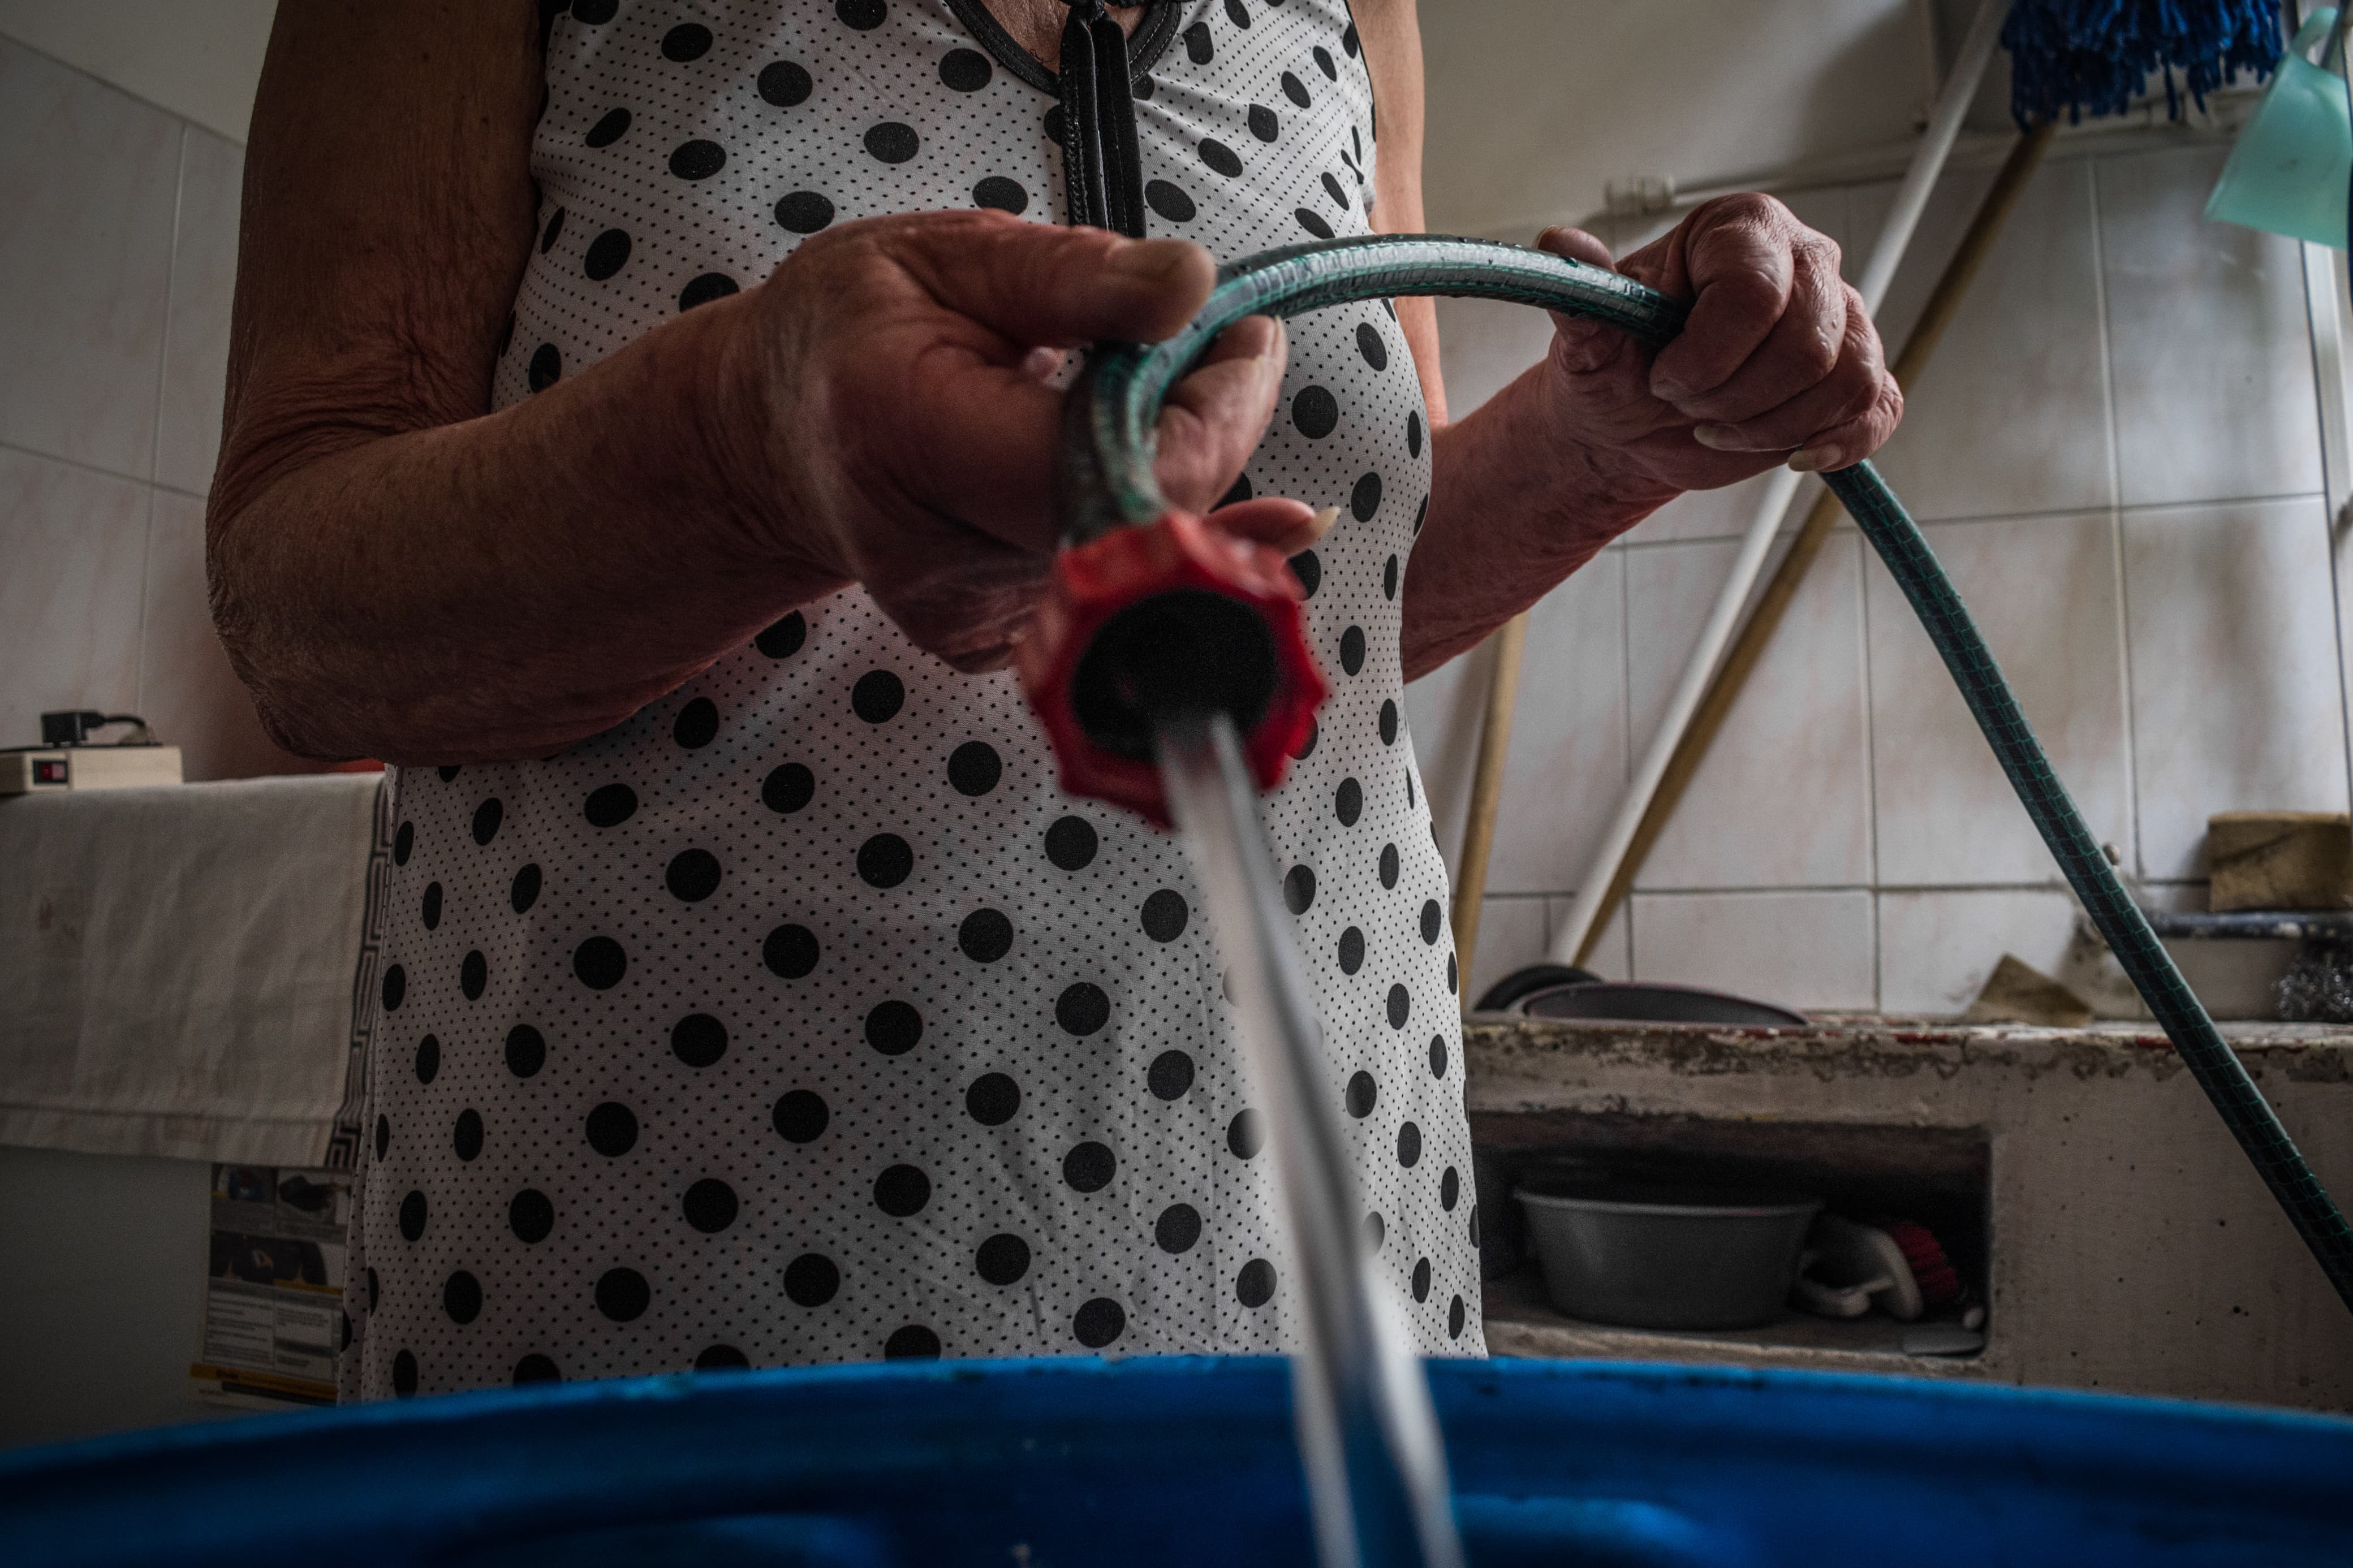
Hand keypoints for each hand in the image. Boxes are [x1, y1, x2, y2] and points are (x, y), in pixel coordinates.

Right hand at [717, 210, 1325, 670]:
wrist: (769, 440)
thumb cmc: (850, 331)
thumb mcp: (948, 255)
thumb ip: (1074, 273)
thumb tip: (1193, 286)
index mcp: (914, 435)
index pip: (1111, 466)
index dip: (1212, 413)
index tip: (1247, 337)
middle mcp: (940, 554)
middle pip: (1146, 521)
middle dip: (1217, 430)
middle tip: (1229, 347)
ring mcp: (974, 616)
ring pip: (1147, 557)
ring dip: (1188, 467)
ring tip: (1167, 385)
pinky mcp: (1000, 642)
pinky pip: (1120, 585)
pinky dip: (1157, 515)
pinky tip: (1146, 456)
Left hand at [1535, 194, 1901, 501]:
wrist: (1632, 421)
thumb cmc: (1615, 364)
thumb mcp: (1590, 336)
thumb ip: (1583, 295)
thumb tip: (1558, 242)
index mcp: (1740, 230)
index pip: (1756, 295)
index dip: (1707, 357)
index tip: (1664, 377)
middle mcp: (1806, 260)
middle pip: (1807, 345)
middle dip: (1735, 398)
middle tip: (1688, 406)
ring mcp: (1841, 317)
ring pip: (1845, 380)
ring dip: (1769, 426)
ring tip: (1717, 427)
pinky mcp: (1855, 375)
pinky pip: (1879, 408)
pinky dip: (1836, 443)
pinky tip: (1792, 456)